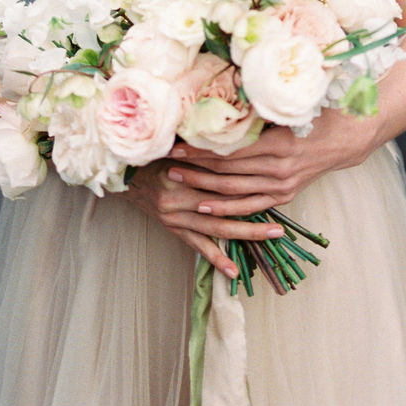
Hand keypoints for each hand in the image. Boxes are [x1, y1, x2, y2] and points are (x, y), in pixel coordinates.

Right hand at [125, 156, 286, 279]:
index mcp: (181, 173)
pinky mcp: (173, 228)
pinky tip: (233, 271)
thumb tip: (239, 134)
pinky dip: (216, 258)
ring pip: (216, 227)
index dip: (249, 183)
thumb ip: (204, 144)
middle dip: (254, 214)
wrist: (125, 173)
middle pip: (224, 207)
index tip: (274, 184)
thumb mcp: (177, 143)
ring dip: (245, 234)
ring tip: (269, 238)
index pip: (222, 181)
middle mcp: (178, 197)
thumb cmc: (155, 153)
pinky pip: (197, 245)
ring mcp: (175, 216)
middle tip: (280, 226)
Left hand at [164, 108, 378, 218]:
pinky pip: (250, 205)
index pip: (229, 149)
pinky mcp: (284, 195)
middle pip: (226, 172)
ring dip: (203, 188)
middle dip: (194, 167)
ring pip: (234, 191)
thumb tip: (224, 91)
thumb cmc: (316, 114)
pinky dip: (226, 208)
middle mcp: (278, 168)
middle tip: (167, 162)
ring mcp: (282, 185)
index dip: (200, 148)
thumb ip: (259, 105)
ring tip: (178, 180)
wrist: (345, 138)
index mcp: (277, 143)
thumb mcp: (289, 105)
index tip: (176, 143)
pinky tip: (204, 207)